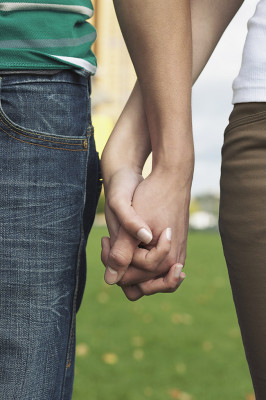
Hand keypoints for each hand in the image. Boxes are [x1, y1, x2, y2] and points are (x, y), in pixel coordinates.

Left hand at [102, 166, 186, 299]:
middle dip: (121, 264)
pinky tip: (129, 242)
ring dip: (130, 264)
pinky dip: (140, 259)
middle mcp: (175, 263)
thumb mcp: (131, 226)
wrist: (172, 178)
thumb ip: (121, 253)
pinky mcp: (175, 250)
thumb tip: (109, 281)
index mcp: (166, 260)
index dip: (113, 260)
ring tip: (119, 240)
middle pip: (139, 282)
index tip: (108, 238)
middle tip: (110, 240)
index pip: (130, 279)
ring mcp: (177, 257)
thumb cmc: (152, 198)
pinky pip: (155, 268)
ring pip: (147, 277)